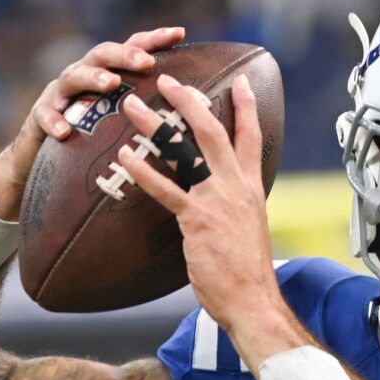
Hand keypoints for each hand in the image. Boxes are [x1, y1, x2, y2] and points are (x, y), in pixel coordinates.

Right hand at [0, 27, 186, 222]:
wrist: (41, 158)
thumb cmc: (92, 139)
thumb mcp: (122, 121)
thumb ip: (148, 108)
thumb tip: (194, 108)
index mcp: (108, 74)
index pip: (132, 49)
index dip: (154, 39)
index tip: (180, 33)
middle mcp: (83, 77)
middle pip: (102, 54)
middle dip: (124, 55)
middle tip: (146, 62)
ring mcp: (59, 94)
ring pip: (72, 76)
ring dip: (92, 78)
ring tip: (110, 84)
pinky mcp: (39, 117)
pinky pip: (43, 115)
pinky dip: (53, 120)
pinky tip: (65, 131)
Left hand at [115, 72, 307, 364]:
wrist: (254, 300)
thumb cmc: (247, 273)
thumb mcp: (248, 230)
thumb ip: (234, 209)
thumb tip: (222, 206)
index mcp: (250, 188)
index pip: (251, 137)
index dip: (246, 107)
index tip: (241, 80)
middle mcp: (236, 187)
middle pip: (213, 130)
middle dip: (190, 100)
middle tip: (168, 79)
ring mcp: (216, 200)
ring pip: (185, 150)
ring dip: (156, 124)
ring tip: (132, 106)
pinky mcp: (197, 219)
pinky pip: (166, 190)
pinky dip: (143, 171)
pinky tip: (125, 157)